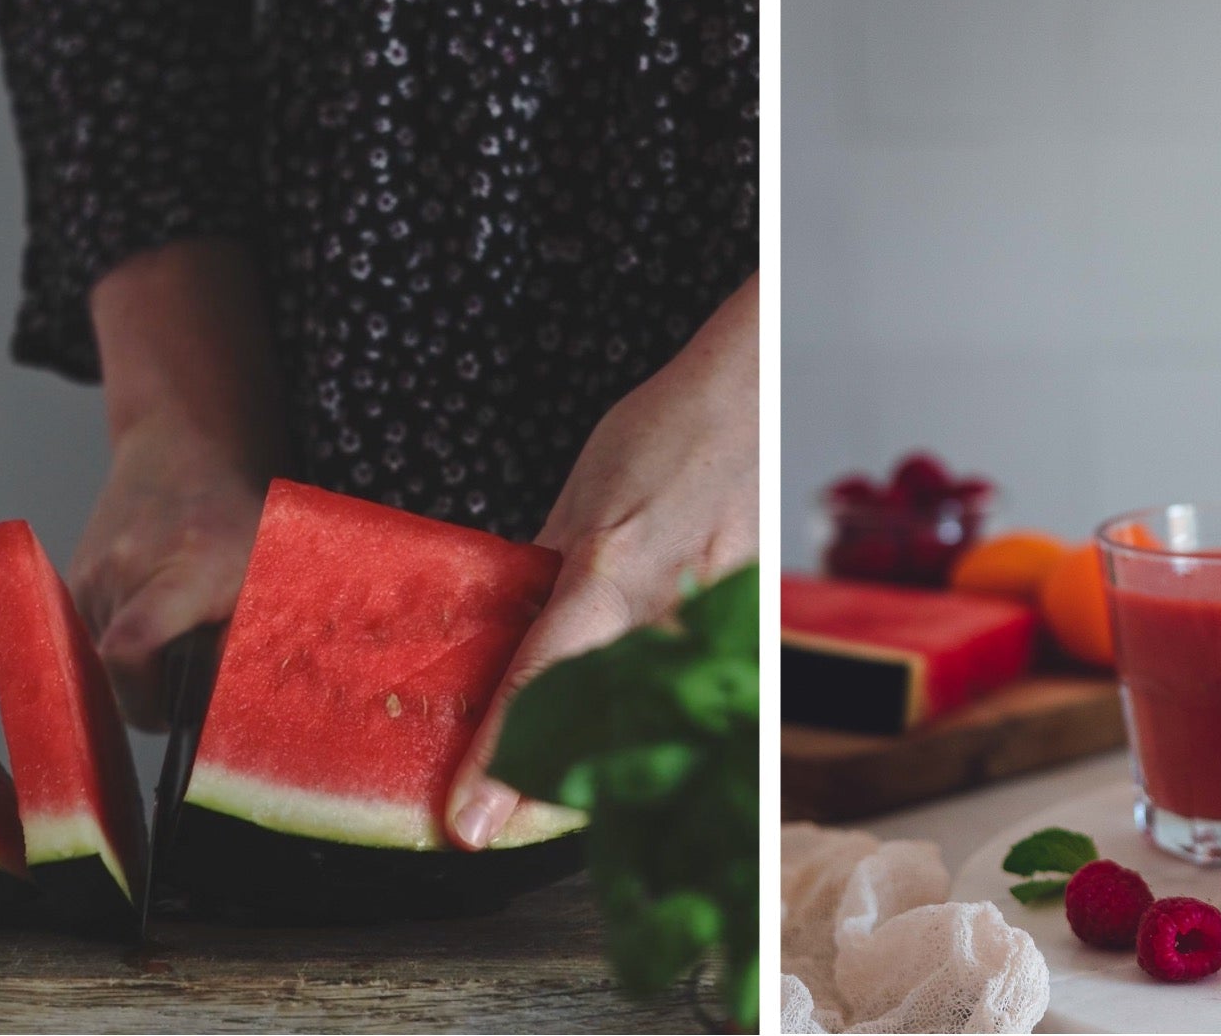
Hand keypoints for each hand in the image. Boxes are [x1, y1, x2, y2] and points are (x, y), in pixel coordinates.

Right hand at [71, 416, 269, 728]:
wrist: (181, 450)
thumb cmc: (237, 514)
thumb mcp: (269, 571)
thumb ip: (249, 638)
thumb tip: (229, 707)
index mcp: (180, 572)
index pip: (132, 649)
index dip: (147, 701)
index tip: (175, 718)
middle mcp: (121, 573)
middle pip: (116, 676)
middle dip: (151, 697)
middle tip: (189, 691)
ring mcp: (89, 577)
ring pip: (101, 664)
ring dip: (139, 673)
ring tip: (179, 647)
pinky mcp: (72, 583)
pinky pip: (92, 641)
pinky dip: (122, 653)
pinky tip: (158, 632)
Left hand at [445, 274, 759, 848]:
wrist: (750, 398)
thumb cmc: (665, 433)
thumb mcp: (578, 498)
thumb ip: (545, 571)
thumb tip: (506, 625)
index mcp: (605, 571)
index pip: (540, 685)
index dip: (502, 762)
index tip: (470, 820)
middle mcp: (660, 610)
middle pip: (603, 737)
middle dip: (548, 793)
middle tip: (498, 821)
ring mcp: (714, 627)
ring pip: (655, 731)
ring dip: (605, 769)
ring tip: (553, 796)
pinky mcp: (748, 632)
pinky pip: (699, 698)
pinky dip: (665, 728)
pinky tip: (641, 745)